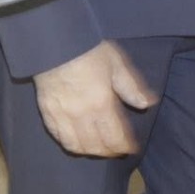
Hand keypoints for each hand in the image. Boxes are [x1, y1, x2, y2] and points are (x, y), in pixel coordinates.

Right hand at [33, 41, 155, 157]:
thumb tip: (147, 104)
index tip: (132, 148)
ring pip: (77, 147)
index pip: (115, 137)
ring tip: (99, 149)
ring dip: (90, 152)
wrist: (56, 41)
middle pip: (97, 146)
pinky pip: (59, 138)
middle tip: (118, 150)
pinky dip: (70, 144)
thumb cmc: (89, 49)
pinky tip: (77, 142)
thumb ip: (130, 87)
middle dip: (110, 152)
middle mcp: (81, 115)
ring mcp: (62, 116)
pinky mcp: (47, 113)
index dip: (125, 146)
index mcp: (101, 104)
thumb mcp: (116, 63)